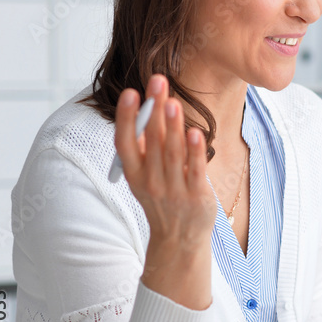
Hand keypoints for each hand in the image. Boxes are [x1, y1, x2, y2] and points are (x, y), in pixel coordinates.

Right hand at [115, 74, 215, 308]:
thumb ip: (147, 148)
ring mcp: (174, 190)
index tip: (129, 92)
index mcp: (134, 174)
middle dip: (154, 110)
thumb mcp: (146, 177)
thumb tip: (151, 107)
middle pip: (151, 140)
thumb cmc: (164, 199)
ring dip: (172, 126)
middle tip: (159, 81)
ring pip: (172, 153)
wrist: (179, 240)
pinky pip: (195, 170)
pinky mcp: (197, 196)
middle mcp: (150, 181)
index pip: (124, 142)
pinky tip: (194, 132)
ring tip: (173, 102)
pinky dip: (194, 151)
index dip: (125, 117)